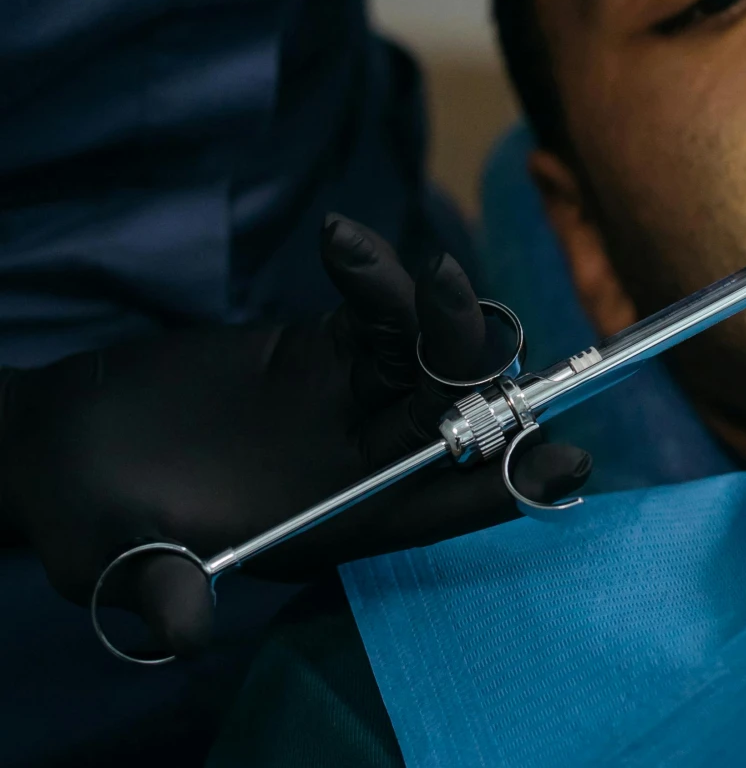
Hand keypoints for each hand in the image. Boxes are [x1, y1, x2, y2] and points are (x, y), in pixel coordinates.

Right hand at [0, 216, 587, 656]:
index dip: (505, 488)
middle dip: (471, 362)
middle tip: (446, 294)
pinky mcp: (317, 346)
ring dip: (426, 301)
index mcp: (328, 526)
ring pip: (430, 351)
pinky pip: (377, 307)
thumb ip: (153, 586)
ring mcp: (343, 398)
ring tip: (362, 260)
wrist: (55, 447)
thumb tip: (179, 627)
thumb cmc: (85, 516)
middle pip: (454, 415)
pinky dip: (373, 271)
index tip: (569, 461)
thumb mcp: (110, 559)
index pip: (437, 509)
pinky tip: (334, 240)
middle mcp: (354, 462)